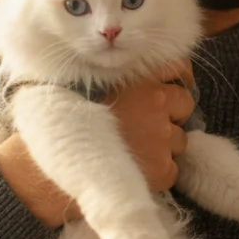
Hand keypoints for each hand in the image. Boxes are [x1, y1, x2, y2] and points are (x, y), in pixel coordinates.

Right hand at [0, 59, 194, 229]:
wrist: (53, 162)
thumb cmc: (65, 118)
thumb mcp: (90, 82)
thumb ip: (120, 71)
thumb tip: (146, 68)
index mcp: (141, 81)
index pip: (179, 69)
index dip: (178, 77)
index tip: (174, 84)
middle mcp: (157, 106)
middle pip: (184, 103)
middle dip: (172, 112)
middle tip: (148, 121)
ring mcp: (162, 139)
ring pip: (180, 138)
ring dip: (165, 142)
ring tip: (135, 147)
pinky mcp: (161, 170)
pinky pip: (173, 168)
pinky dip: (160, 170)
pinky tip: (133, 168)